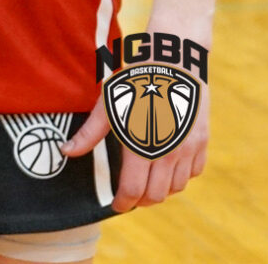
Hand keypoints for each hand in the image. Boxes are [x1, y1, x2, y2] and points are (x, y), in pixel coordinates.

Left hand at [63, 86, 208, 212]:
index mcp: (141, 146)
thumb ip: (88, 133)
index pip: (134, 191)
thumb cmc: (135, 82)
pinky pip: (194, 172)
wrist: (174, 62)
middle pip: (156, 196)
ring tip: (147, 182)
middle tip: (129, 197)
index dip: (124, 203)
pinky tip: (167, 168)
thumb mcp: (107, 106)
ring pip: (177, 187)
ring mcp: (188, 148)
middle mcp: (167, 152)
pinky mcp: (202, 141)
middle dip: (141, 201)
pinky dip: (180, 177)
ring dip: (161, 190)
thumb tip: (65, 151)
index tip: (116, 205)